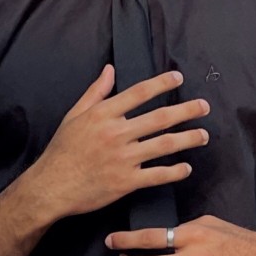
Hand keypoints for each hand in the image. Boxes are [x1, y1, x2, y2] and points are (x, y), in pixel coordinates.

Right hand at [28, 65, 209, 220]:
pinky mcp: (126, 182)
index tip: (178, 77)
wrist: (51, 186)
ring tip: (204, 135)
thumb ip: (95, 91)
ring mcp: (123, 158)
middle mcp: (117, 133)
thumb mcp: (75, 114)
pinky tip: (186, 167)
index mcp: (104, 114)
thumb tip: (109, 69)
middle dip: (186, 110)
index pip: (139, 93)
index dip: (161, 83)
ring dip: (188, 139)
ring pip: (164, 145)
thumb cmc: (62, 150)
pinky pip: (157, 175)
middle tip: (204, 106)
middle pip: (160, 118)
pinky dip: (174, 172)